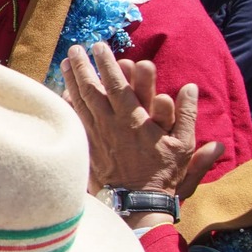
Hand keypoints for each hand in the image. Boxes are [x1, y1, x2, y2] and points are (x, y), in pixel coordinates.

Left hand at [61, 42, 223, 197]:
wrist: (138, 204)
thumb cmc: (162, 176)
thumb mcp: (184, 147)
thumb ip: (187, 116)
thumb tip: (191, 88)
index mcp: (133, 121)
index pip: (117, 86)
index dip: (107, 65)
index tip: (99, 47)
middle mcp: (110, 126)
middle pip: (92, 90)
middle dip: (84, 67)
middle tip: (77, 48)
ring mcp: (96, 137)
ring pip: (79, 103)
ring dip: (72, 81)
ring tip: (66, 62)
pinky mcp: (89, 149)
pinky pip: (75, 123)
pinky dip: (67, 107)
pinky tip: (61, 94)